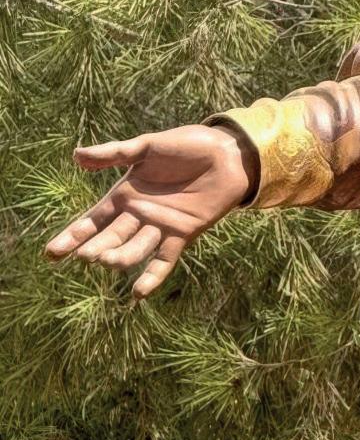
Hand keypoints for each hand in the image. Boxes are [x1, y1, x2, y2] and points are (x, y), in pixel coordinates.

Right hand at [44, 124, 254, 299]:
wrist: (228, 152)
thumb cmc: (187, 145)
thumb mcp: (148, 146)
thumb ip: (115, 153)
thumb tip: (76, 155)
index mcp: (124, 195)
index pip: (92, 221)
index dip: (72, 236)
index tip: (51, 253)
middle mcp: (138, 215)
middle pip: (110, 238)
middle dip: (97, 248)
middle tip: (88, 255)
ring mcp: (159, 227)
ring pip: (134, 249)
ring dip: (121, 257)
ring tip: (110, 260)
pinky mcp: (183, 233)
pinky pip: (165, 260)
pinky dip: (153, 276)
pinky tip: (139, 293)